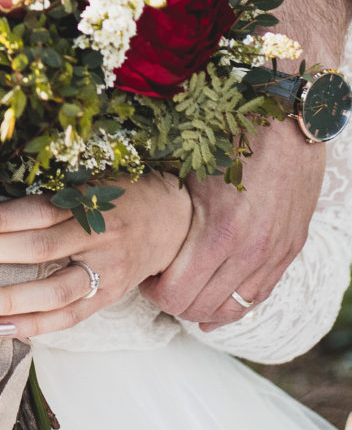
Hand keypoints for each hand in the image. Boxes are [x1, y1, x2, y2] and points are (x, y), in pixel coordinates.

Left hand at [0, 176, 191, 339]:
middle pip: (38, 249)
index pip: (37, 210)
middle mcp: (98, 238)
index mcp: (91, 202)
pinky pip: (69, 317)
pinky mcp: (109, 297)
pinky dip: (35, 326)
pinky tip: (0, 329)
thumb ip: (50, 194)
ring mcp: (106, 271)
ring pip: (53, 291)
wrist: (175, 222)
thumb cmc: (122, 193)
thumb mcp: (91, 180)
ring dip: (6, 298)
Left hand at [140, 114, 323, 327]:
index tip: (146, 278)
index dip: (154, 293)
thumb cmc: (230, 134)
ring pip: (232, 309)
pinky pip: (260, 295)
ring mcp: (274, 254)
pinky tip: (217, 311)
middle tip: (160, 284)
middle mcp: (250, 252)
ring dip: (204, 308)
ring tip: (185, 293)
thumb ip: (171, 211)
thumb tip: (139, 232)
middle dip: (174, 302)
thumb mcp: (190, 170)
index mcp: (219, 231)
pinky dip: (235, 307)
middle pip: (201, 307)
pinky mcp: (290, 250)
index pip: (177, 294)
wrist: (287, 118)